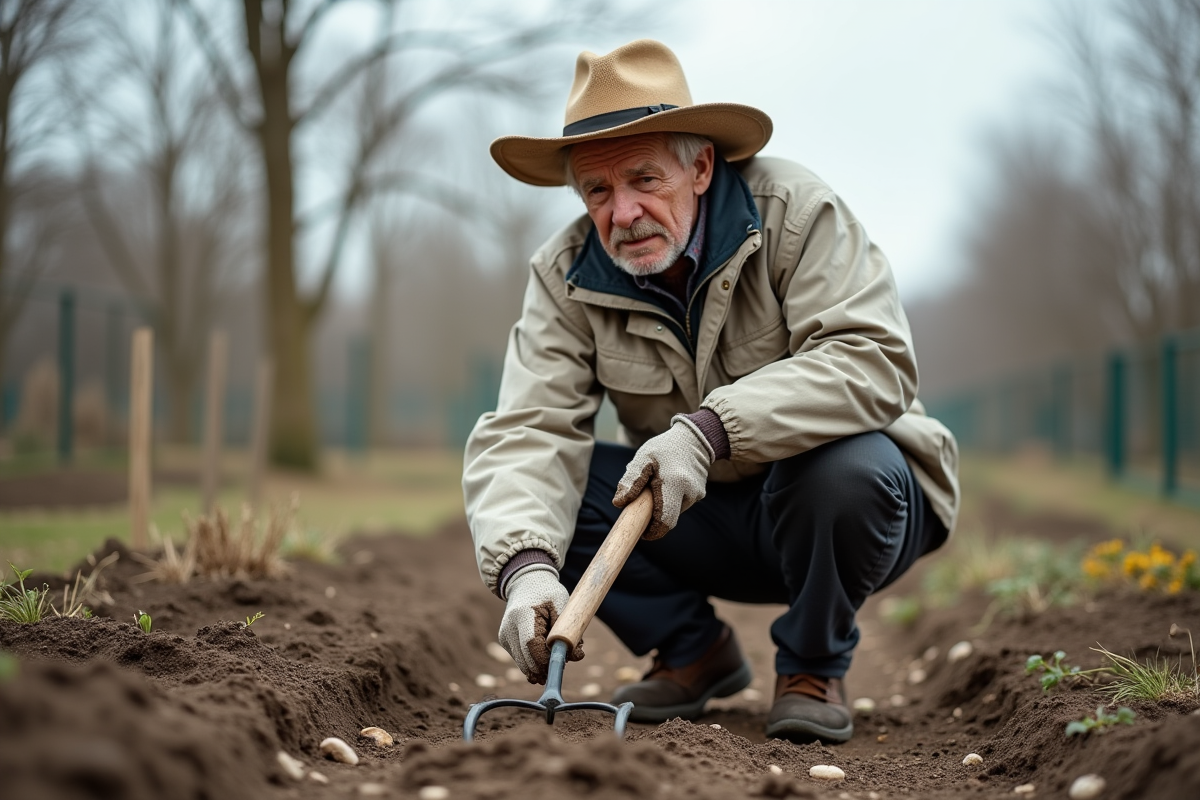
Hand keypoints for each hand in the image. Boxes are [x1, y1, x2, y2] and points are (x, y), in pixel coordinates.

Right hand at [498, 568, 583, 682]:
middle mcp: (509, 627)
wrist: (525, 583)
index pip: (531, 644)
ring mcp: (505, 636)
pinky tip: (544, 649)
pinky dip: (535, 660)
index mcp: (523, 614)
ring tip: (555, 652)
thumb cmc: (547, 592)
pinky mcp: (505, 641)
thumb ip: (569, 629)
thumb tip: (577, 656)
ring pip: (524, 664)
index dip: (546, 659)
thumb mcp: (562, 602)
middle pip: (526, 660)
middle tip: (564, 662)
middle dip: (546, 667)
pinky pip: (522, 659)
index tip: (563, 661)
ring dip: (541, 666)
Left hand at [612, 417, 713, 539]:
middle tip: (642, 504)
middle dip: (654, 517)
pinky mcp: (699, 494)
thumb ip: (631, 480)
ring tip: (655, 485)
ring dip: (661, 506)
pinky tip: (666, 483)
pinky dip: (670, 499)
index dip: (653, 531)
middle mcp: (689, 493)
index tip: (642, 533)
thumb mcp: (643, 457)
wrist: (694, 439)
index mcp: (674, 484)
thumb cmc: (664, 448)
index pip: (665, 520)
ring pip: (674, 511)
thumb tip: (619, 502)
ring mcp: (697, 494)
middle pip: (668, 518)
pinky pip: (680, 504)